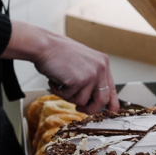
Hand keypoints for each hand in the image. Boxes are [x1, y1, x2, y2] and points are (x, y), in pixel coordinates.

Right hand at [3, 22, 118, 113]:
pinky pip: (69, 97)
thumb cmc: (59, 53)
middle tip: (80, 109)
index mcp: (103, 63)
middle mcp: (100, 68)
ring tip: (61, 83)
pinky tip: (55, 80)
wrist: (43, 45)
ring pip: (83, 101)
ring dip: (69, 97)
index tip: (111, 110)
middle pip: (102, 100)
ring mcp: (90, 75)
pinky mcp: (78, 81)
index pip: (112, 88)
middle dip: (91, 109)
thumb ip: (92, 77)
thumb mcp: (83, 61)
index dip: (112, 102)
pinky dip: (59, 92)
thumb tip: (96, 98)